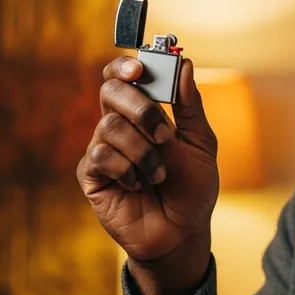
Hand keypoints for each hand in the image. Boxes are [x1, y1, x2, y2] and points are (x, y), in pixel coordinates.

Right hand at [77, 56, 218, 294]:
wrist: (183, 231)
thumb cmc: (193, 187)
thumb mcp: (201, 142)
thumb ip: (190, 105)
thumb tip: (183, 63)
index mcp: (145, 111)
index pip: (123, 75)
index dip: (125, 66)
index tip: (139, 69)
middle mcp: (120, 124)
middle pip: (111, 91)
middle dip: (141, 108)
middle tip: (165, 135)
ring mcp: (103, 148)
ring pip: (110, 127)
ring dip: (144, 151)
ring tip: (160, 174)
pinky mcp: (92, 175)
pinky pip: (101, 157)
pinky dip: (128, 170)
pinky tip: (139, 185)